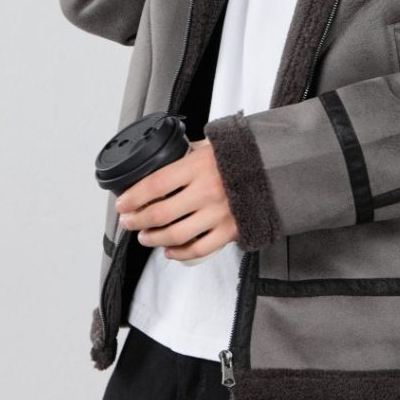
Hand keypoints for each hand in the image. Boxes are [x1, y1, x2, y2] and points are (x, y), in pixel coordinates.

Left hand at [115, 138, 237, 261]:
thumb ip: (187, 154)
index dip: (133, 197)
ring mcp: (219, 213)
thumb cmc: (242, 154)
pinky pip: (199, 249)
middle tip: (128, 222)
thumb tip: (162, 162)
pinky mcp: (231, 230)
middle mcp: (207, 191)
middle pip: (160, 214)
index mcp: (199, 166)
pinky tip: (170, 251)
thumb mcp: (211, 145)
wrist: (277, 168)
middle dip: (137, 220)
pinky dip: (180, 254)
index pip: (155, 185)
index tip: (122, 204)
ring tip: (145, 236)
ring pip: (176, 235)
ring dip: (154, 238)